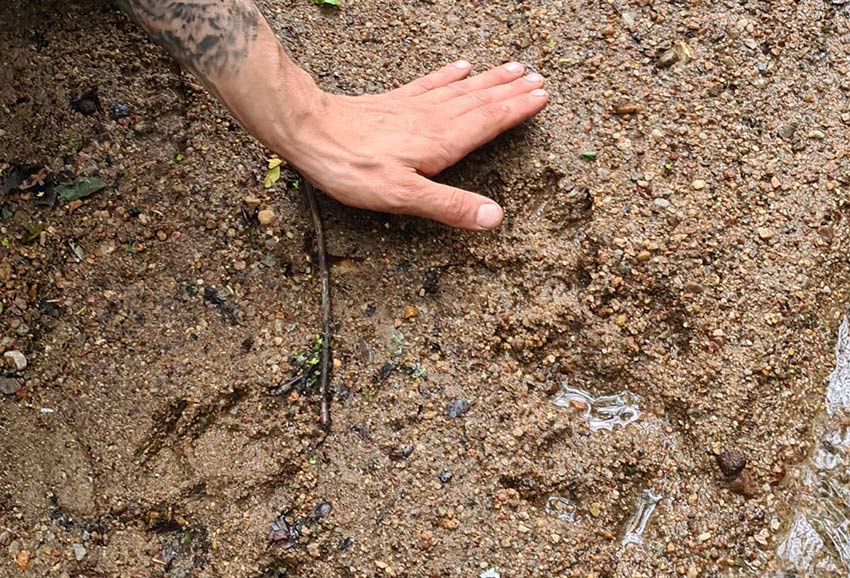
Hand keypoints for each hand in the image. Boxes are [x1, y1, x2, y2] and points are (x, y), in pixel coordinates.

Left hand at [280, 61, 548, 229]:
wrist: (310, 132)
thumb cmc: (354, 169)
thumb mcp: (404, 197)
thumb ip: (450, 206)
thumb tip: (495, 218)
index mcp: (442, 142)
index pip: (490, 121)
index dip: (517, 109)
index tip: (542, 96)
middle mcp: (434, 119)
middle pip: (481, 101)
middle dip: (511, 90)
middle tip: (537, 78)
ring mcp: (414, 108)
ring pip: (462, 90)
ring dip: (490, 80)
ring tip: (512, 69)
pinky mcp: (394, 103)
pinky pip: (431, 84)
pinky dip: (450, 76)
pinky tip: (460, 67)